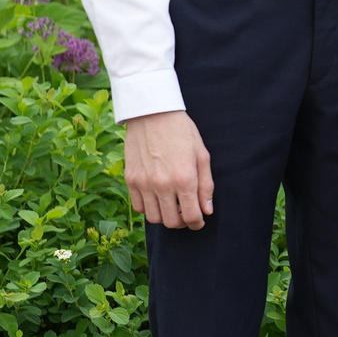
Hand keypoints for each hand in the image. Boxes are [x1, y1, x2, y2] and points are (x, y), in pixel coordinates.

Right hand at [124, 110, 213, 229]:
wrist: (152, 113)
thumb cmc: (181, 132)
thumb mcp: (202, 155)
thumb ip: (206, 185)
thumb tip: (207, 210)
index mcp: (185, 179)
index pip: (191, 216)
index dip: (197, 223)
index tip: (199, 221)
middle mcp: (163, 185)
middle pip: (171, 222)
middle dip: (182, 222)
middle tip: (186, 214)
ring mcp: (144, 183)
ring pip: (153, 218)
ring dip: (164, 217)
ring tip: (172, 206)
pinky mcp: (130, 179)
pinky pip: (138, 207)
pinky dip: (149, 207)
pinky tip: (157, 197)